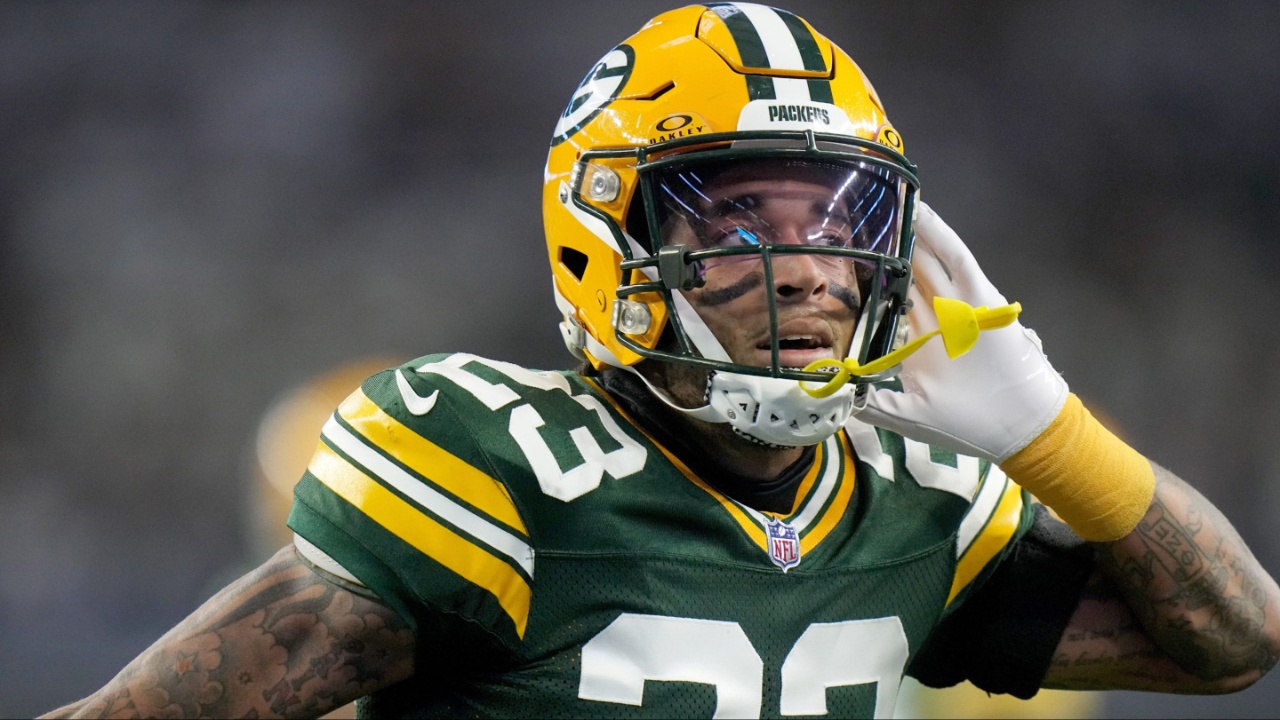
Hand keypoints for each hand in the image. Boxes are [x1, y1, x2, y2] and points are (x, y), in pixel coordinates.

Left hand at [858, 202, 1068, 462]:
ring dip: (910, 233)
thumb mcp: (905, 413)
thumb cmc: (965, 423)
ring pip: (928, 259)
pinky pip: (958, 260)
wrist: (1018, 429)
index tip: (837, 260)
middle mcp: (936, 317)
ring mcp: (958, 304)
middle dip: (884, 249)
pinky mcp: (980, 297)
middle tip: (854, 220)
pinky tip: (921, 213)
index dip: (866, 281)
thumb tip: (831, 390)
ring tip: (884, 203)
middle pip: (906, 274)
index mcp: (918, 340)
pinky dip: (941, 236)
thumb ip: (869, 400)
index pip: (888, 301)